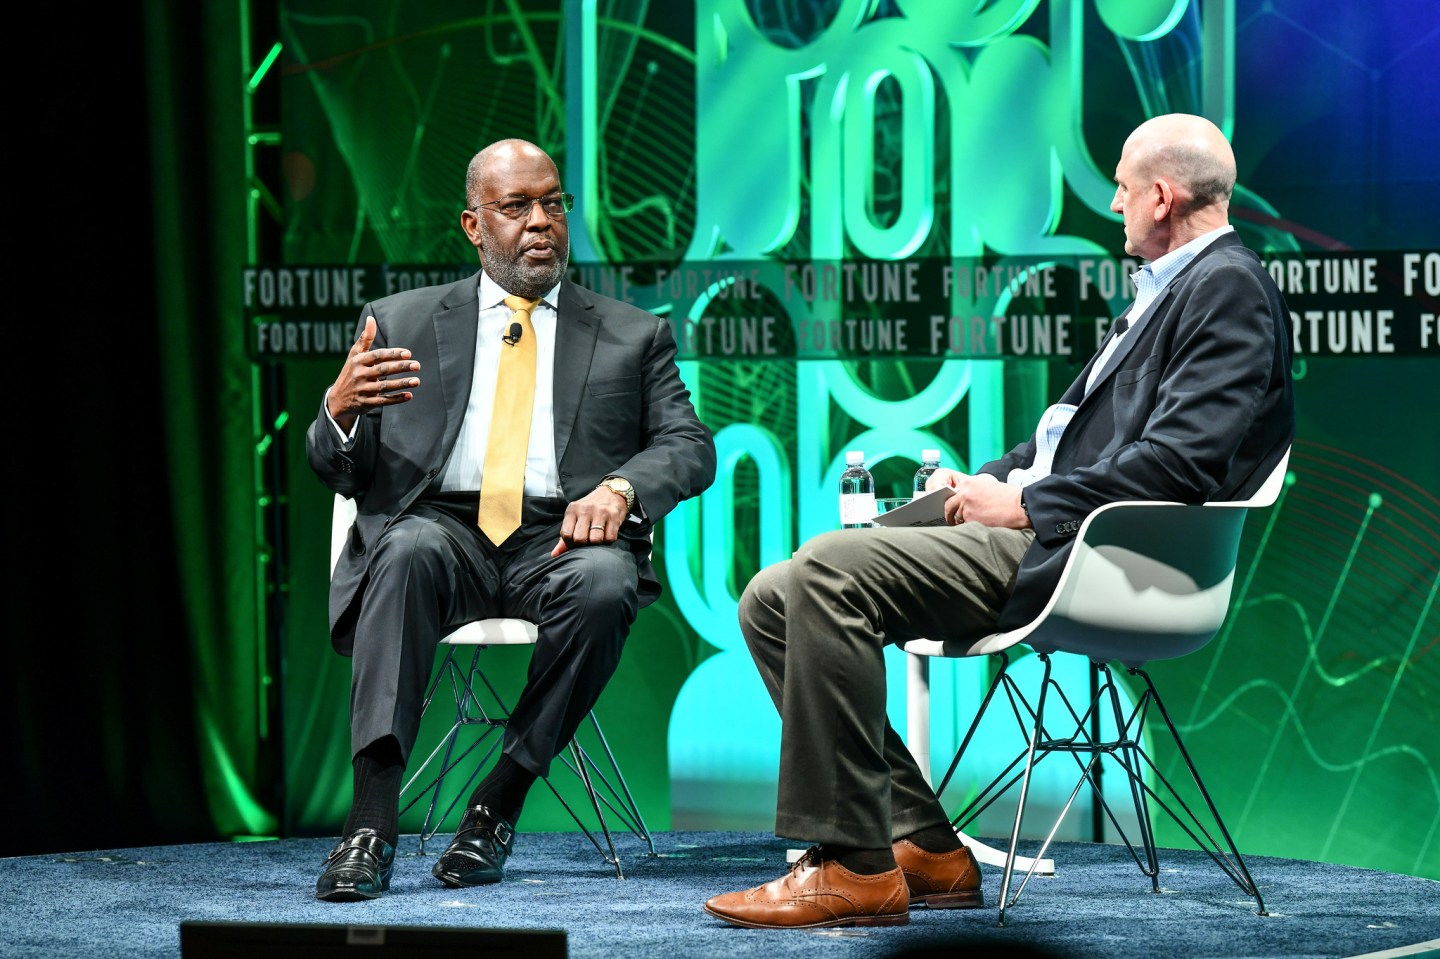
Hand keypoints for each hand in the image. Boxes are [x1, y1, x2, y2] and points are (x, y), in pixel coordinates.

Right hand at [326, 316, 421, 430]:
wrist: (337, 400)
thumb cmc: (350, 372)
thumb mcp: (354, 355)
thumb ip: (365, 338)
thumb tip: (371, 318)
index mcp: (358, 361)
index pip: (378, 356)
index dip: (393, 354)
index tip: (408, 354)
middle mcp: (359, 375)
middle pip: (383, 370)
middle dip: (401, 367)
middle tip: (417, 365)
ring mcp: (362, 390)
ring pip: (385, 387)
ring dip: (402, 384)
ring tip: (417, 381)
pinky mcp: (366, 403)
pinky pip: (383, 401)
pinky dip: (396, 399)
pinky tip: (409, 395)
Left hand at [551, 486, 630, 556]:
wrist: (611, 493)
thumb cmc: (589, 508)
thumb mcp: (575, 516)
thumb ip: (565, 535)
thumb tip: (554, 554)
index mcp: (572, 510)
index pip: (566, 534)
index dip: (569, 543)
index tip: (574, 542)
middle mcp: (585, 509)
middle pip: (580, 539)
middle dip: (583, 544)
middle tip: (587, 540)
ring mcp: (600, 512)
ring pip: (595, 540)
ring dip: (596, 543)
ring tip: (597, 537)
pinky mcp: (613, 516)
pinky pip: (609, 538)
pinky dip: (608, 540)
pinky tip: (606, 534)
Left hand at [941, 473, 1027, 528]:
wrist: (1019, 506)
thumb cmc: (1008, 496)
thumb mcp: (987, 486)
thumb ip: (972, 490)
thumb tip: (964, 499)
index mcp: (968, 483)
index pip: (952, 494)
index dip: (953, 502)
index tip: (954, 508)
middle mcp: (964, 494)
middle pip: (949, 506)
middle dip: (950, 514)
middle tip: (952, 520)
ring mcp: (966, 507)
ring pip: (957, 517)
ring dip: (961, 521)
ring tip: (971, 523)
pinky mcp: (971, 520)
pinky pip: (965, 525)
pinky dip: (969, 527)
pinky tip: (979, 526)